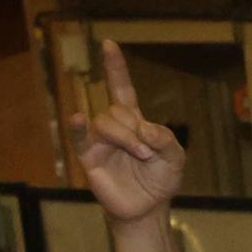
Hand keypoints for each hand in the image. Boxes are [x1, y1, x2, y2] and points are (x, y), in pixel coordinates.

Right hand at [70, 40, 185, 224]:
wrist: (147, 208)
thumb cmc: (160, 180)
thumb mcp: (175, 159)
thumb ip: (167, 140)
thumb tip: (146, 130)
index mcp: (134, 121)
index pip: (122, 88)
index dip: (115, 67)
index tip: (109, 44)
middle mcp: (114, 126)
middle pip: (116, 111)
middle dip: (136, 129)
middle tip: (149, 152)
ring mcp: (99, 141)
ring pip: (104, 123)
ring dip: (125, 137)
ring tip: (141, 155)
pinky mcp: (89, 157)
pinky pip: (79, 138)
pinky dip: (76, 127)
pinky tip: (76, 117)